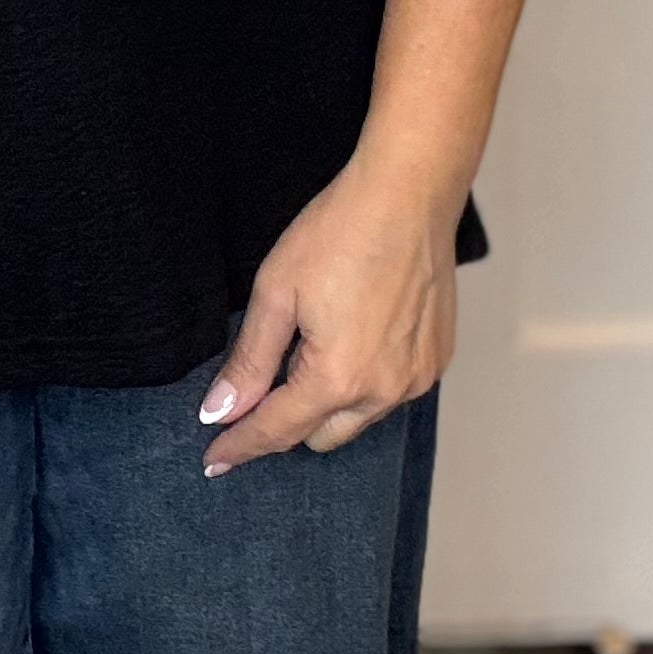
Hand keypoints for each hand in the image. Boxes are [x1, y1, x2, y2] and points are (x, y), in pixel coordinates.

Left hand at [195, 150, 459, 475]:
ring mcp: (417, 378)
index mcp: (337, 379)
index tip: (215, 458)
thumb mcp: (275, 292)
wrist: (408, 195)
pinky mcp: (437, 360)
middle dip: (287, 418)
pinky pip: (391, 393)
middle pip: (319, 436)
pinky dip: (366, 381)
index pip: (276, 431)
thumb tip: (221, 409)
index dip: (240, 443)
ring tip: (315, 343)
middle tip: (264, 379)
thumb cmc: (340, 232)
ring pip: (358, 418)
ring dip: (329, 401)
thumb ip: (249, 361)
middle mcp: (384, 391)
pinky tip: (354, 335)